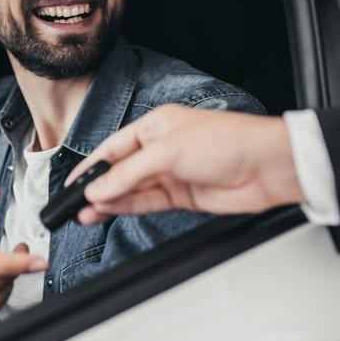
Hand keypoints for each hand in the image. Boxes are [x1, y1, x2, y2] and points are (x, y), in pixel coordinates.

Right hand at [66, 105, 304, 221]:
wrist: (267, 167)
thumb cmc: (228, 141)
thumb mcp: (168, 152)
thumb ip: (129, 173)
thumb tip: (100, 189)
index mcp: (155, 126)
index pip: (113, 147)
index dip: (91, 165)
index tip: (72, 183)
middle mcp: (161, 149)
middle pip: (120, 171)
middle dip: (98, 187)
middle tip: (75, 203)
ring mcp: (172, 174)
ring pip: (131, 190)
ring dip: (109, 201)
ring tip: (85, 214)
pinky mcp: (182, 196)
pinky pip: (147, 203)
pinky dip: (128, 208)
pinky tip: (109, 212)